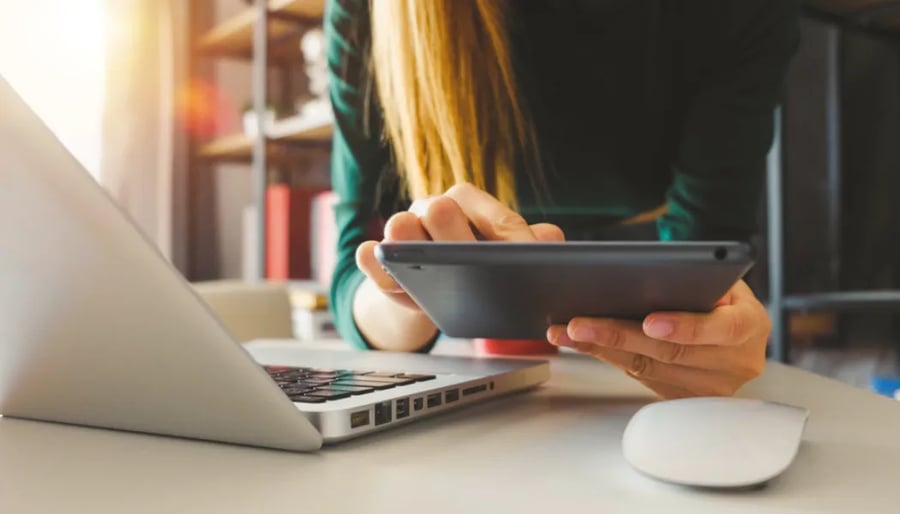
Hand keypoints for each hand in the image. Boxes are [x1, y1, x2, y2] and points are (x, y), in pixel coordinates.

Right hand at [356, 183, 563, 309]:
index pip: (499, 220)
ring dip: (412, 244)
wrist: (436, 297)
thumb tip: (550, 239)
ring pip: (402, 226)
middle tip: (476, 265)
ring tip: (427, 266)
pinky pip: (370, 254)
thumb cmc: (478, 276)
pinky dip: (376, 263)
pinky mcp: (377, 256)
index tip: (530, 265)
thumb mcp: (508, 262)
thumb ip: (532, 248)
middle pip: (443, 212)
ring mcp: (402, 229)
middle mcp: (434, 208)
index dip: (516, 244)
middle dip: (459, 238)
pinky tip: (387, 271)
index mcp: (473, 203)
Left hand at [547, 280, 770, 398]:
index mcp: (751, 326)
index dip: (686, 327)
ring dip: (603, 349)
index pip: (723, 329)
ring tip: (570, 332)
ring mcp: (711, 387)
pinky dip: (608, 358)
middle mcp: (736, 363)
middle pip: (672, 354)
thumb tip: (651, 276)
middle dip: (620, 336)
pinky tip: (584, 344)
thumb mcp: (720, 278)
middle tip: (581, 324)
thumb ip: (697, 279)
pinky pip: (641, 378)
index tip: (650, 322)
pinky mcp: (685, 398)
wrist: (731, 323)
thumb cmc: (720, 293)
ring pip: (649, 369)